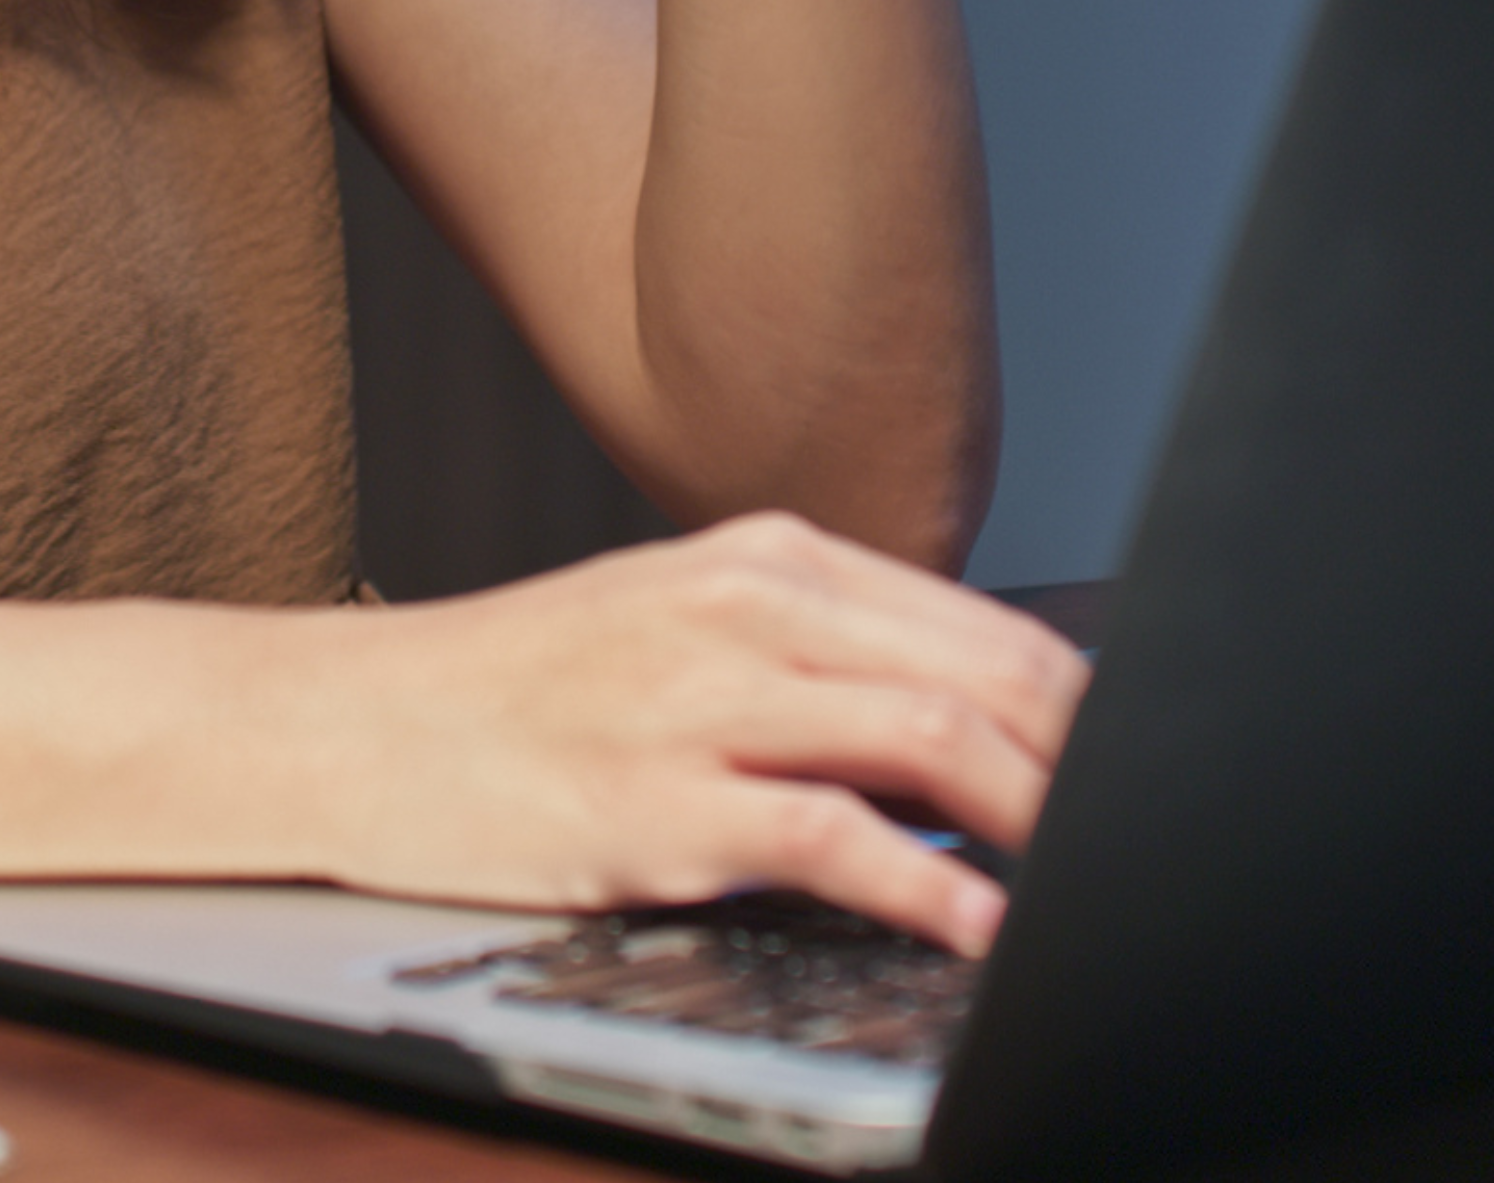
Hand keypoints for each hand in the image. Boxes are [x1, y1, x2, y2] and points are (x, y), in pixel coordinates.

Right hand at [264, 511, 1086, 953]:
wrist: (351, 726)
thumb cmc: (515, 692)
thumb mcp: (675, 629)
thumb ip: (813, 661)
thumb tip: (962, 732)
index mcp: (766, 563)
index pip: (982, 625)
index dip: (1083, 706)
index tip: (1135, 772)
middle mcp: (747, 611)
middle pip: (984, 672)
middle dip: (1084, 763)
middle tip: (1141, 833)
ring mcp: (704, 704)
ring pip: (932, 736)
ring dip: (1038, 817)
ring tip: (1088, 881)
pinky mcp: (662, 804)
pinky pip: (838, 840)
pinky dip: (933, 889)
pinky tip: (979, 931)